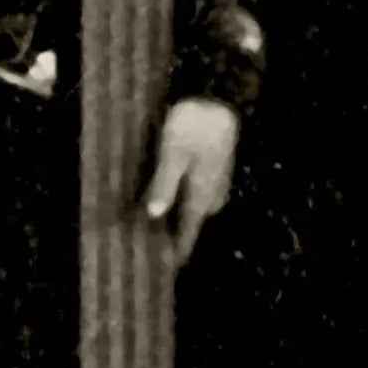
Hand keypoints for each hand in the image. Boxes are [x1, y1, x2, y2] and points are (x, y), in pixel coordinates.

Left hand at [143, 98, 241, 265]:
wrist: (219, 97)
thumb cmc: (193, 125)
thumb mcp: (172, 153)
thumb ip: (163, 184)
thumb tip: (153, 215)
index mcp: (202, 195)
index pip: (188, 233)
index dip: (177, 253)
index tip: (166, 270)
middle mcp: (211, 194)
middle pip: (189, 223)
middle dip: (171, 233)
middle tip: (148, 241)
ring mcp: (215, 181)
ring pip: (193, 206)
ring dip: (176, 214)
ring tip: (152, 219)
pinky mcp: (213, 168)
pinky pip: (196, 192)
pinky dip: (182, 197)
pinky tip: (167, 190)